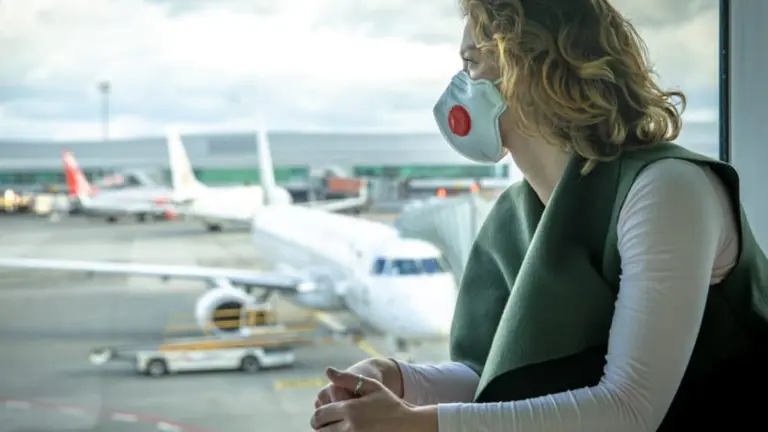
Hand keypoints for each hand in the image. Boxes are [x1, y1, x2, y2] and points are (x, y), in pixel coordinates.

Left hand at [310, 367, 436, 431]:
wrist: (410, 426)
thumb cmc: (391, 404)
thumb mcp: (372, 387)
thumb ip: (348, 378)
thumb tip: (328, 370)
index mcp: (350, 409)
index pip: (320, 415)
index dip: (317, 417)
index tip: (319, 418)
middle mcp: (351, 426)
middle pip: (322, 430)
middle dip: (320, 428)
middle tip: (323, 426)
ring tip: (334, 430)